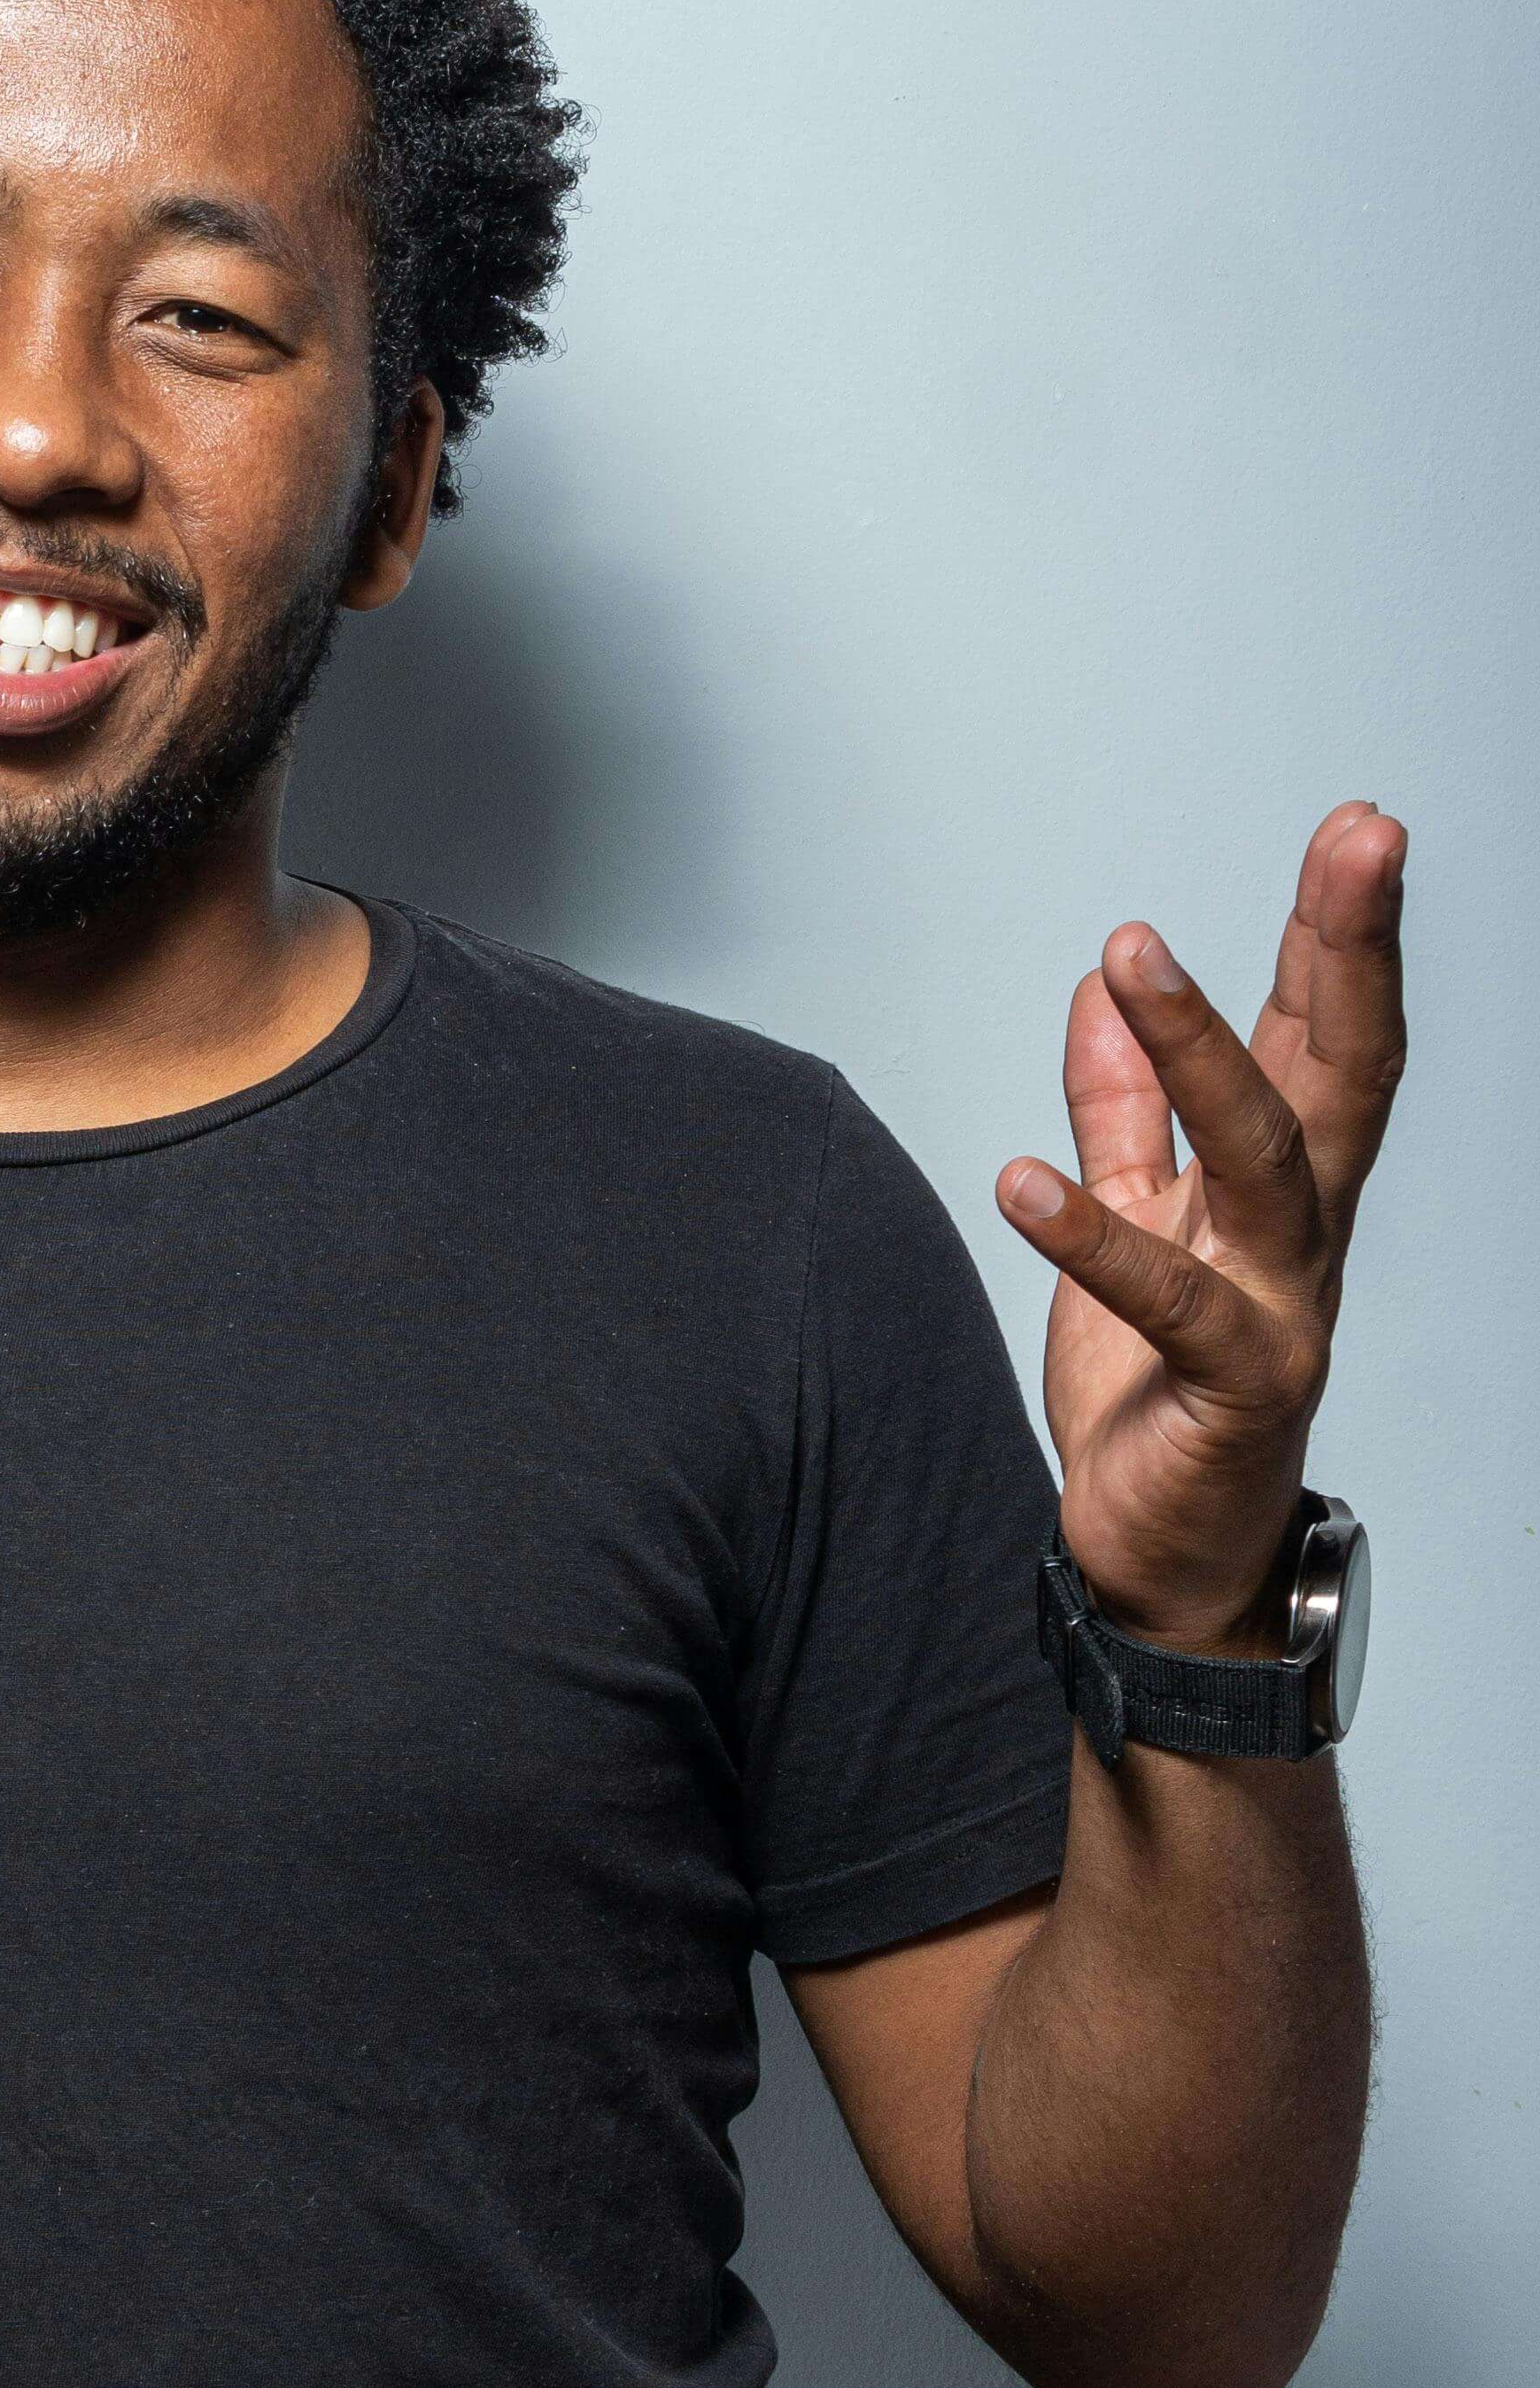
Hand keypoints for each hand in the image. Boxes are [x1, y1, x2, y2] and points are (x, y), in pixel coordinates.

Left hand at [996, 801, 1405, 1650]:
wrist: (1163, 1558)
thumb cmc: (1159, 1393)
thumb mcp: (1137, 1221)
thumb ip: (1124, 1113)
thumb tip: (1105, 990)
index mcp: (1285, 1189)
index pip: (1324, 1035)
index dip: (1336, 933)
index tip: (1356, 828)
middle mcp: (1304, 1236)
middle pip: (1344, 1068)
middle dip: (1349, 948)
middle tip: (1362, 837)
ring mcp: (1283, 1310)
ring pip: (1267, 1159)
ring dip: (1202, 1050)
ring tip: (1135, 954)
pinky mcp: (1234, 1389)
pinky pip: (1169, 1302)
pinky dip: (1094, 1239)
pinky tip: (1024, 1177)